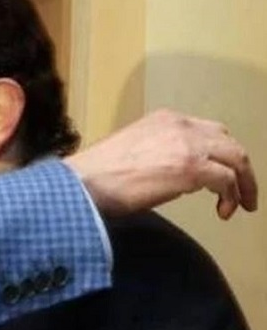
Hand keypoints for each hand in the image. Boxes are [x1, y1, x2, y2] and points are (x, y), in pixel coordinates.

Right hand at [64, 109, 257, 218]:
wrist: (86, 182)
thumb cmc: (98, 174)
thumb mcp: (134, 151)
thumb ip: (161, 153)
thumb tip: (178, 175)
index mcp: (164, 119)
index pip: (207, 131)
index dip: (219, 154)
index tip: (221, 174)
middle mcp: (180, 125)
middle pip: (228, 141)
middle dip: (240, 168)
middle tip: (242, 191)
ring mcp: (188, 144)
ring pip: (236, 158)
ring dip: (243, 183)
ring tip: (240, 204)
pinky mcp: (192, 167)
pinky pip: (227, 180)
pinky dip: (231, 196)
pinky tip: (223, 210)